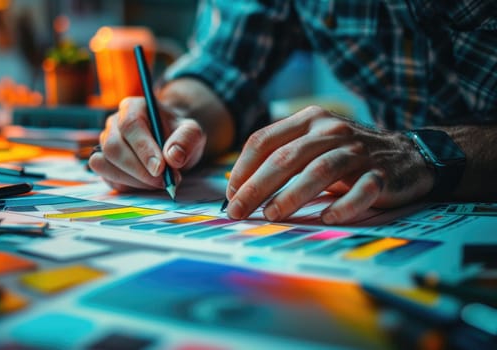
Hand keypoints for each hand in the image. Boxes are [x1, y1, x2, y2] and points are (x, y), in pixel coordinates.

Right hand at [89, 97, 205, 191]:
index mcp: (132, 107)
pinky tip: (148, 184)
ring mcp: (105, 144)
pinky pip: (109, 179)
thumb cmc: (178, 135)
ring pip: (106, 164)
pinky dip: (129, 186)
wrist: (172, 144)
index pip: (130, 125)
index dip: (143, 148)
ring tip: (159, 182)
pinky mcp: (104, 164)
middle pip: (113, 147)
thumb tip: (173, 157)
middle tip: (164, 181)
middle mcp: (114, 124)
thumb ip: (186, 139)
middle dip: (139, 170)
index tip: (160, 168)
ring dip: (134, 180)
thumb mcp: (192, 132)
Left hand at [225, 106, 433, 223]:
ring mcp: (358, 151)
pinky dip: (343, 205)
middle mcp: (331, 130)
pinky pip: (361, 190)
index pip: (264, 140)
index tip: (230, 196)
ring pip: (320, 171)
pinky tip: (327, 218)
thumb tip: (238, 189)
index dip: (242, 169)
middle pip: (285, 157)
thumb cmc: (347, 154)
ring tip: (271, 214)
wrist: (409, 153)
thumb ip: (281, 156)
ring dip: (292, 195)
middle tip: (237, 211)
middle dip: (256, 186)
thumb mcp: (313, 144)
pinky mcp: (382, 174)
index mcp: (308, 121)